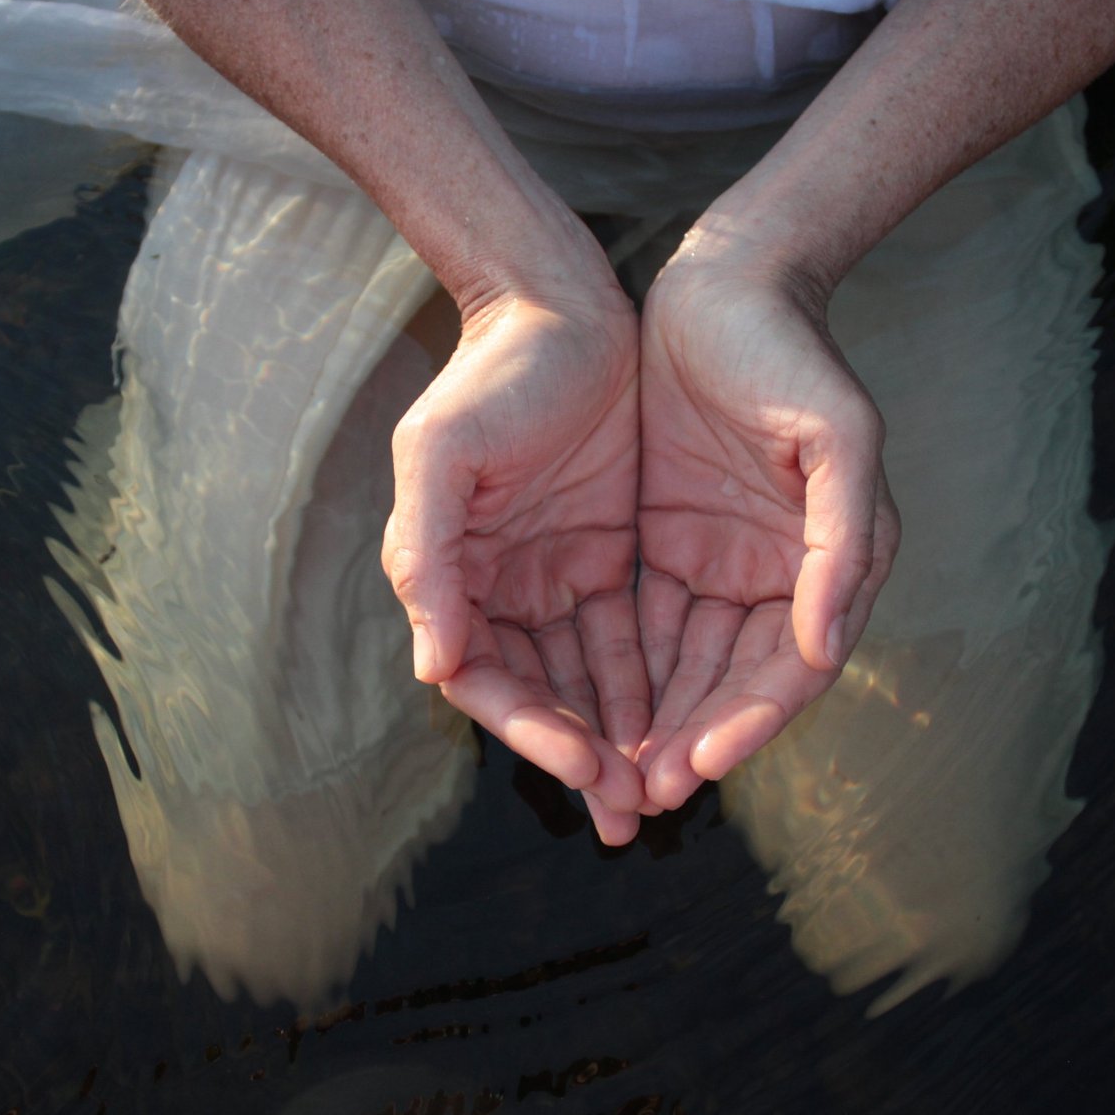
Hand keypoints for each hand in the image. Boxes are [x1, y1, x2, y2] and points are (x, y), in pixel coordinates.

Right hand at [383, 285, 648, 844]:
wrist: (561, 304)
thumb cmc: (492, 375)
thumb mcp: (442, 453)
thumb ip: (428, 558)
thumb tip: (435, 665)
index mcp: (453, 575)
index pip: (487, 677)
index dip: (530, 728)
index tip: (584, 765)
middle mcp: (500, 588)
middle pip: (540, 694)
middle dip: (584, 754)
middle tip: (634, 811)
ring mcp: (556, 575)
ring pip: (590, 678)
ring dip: (622, 735)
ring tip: (664, 792)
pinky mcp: (610, 555)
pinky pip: (633, 635)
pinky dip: (652, 682)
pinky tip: (686, 725)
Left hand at [633, 244, 900, 810]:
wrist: (726, 280)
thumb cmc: (792, 350)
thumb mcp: (839, 433)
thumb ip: (841, 542)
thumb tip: (824, 648)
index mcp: (833, 563)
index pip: (792, 669)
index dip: (750, 722)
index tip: (702, 764)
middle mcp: (781, 576)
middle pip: (735, 683)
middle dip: (694, 741)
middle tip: (644, 794)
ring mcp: (721, 561)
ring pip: (687, 666)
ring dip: (657, 722)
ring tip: (613, 777)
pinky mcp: (669, 542)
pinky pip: (645, 624)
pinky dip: (624, 672)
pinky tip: (589, 714)